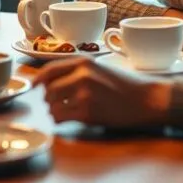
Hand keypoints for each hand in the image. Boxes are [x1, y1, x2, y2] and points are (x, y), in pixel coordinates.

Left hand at [34, 57, 171, 127]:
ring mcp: (84, 94)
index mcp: (83, 61)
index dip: (38, 80)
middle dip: (50, 99)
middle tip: (58, 104)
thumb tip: (50, 82)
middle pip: (48, 90)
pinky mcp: (88, 112)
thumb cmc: (126, 84)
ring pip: (52, 105)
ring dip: (55, 111)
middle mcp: (81, 75)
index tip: (35, 87)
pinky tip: (70, 119)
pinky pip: (61, 117)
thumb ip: (77, 71)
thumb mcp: (100, 68)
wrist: (147, 99)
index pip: (49, 70)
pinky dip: (61, 120)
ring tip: (66, 112)